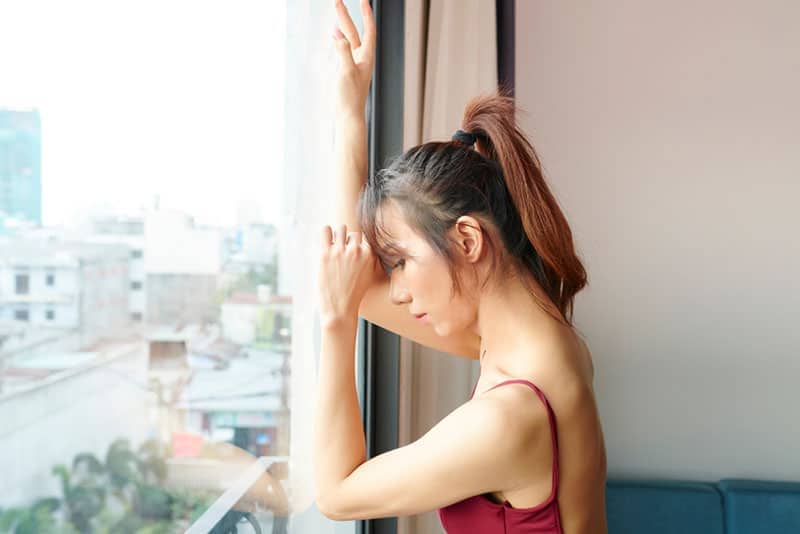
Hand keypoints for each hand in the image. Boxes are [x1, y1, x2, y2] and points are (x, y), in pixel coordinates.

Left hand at [318, 224, 376, 325]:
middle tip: (344, 253)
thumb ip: (371, 261)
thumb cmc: (353, 295)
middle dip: (349, 242)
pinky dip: (326, 233)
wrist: (340, 310)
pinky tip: (326, 241)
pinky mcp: (325, 253)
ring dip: (338, 236)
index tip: (354, 255)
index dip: (359, 247)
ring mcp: (340, 251)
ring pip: (341, 229)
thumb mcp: (370, 276)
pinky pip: (325, 230)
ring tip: (335, 247)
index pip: (366, 239)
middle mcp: (356, 251)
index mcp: (370, 255)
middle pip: (354, 234)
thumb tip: (368, 248)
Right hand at [332, 0, 375, 119]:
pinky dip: (339, 38)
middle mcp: (362, 59)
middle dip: (346, 16)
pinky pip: (343, 49)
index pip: (368, 30)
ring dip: (343, 25)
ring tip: (337, 11)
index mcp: (366, 57)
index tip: (362, 0)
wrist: (348, 116)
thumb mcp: (346, 72)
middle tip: (337, 1)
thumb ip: (343, 52)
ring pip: (349, 39)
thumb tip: (339, 36)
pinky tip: (334, 34)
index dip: (366, 14)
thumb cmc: (350, 97)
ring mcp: (354, 64)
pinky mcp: (347, 70)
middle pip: (355, 31)